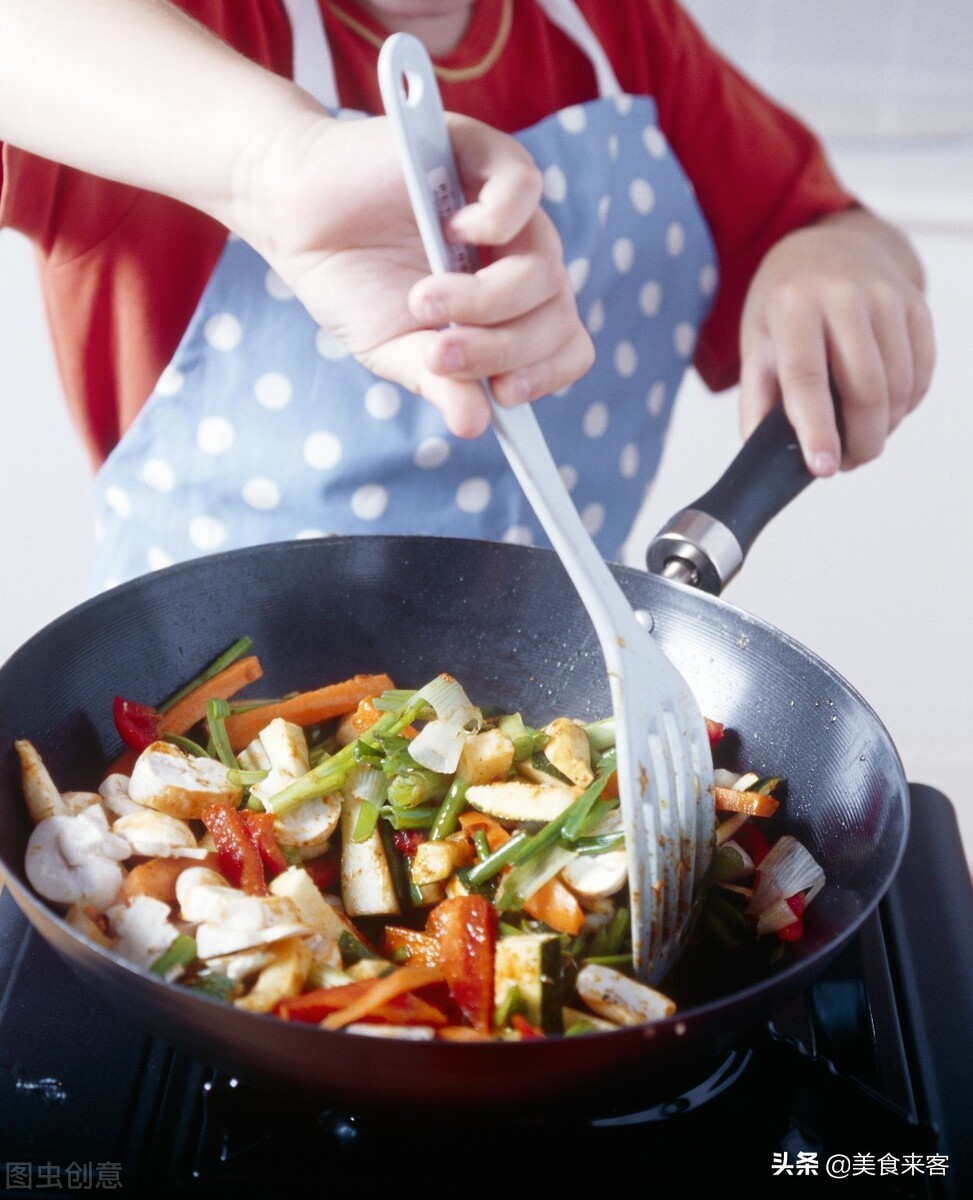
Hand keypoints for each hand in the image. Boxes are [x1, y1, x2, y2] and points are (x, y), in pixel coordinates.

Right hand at [237, 108, 593, 436]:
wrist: (295, 217)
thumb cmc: (350, 282)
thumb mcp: (392, 349)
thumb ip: (439, 383)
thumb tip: (474, 425)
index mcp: (511, 308)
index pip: (564, 345)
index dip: (545, 374)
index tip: (501, 393)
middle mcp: (521, 258)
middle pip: (556, 315)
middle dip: (500, 348)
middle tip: (438, 353)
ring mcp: (507, 207)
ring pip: (545, 266)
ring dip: (486, 300)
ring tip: (422, 301)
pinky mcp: (483, 153)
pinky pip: (525, 188)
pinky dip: (498, 220)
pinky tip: (455, 231)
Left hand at [738, 207, 934, 473]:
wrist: (832, 245)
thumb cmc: (787, 303)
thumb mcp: (757, 340)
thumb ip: (756, 396)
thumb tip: (758, 449)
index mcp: (794, 307)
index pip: (807, 377)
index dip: (817, 428)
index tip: (823, 467)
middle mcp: (844, 296)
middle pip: (865, 389)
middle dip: (861, 441)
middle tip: (846, 464)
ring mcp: (886, 297)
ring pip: (899, 385)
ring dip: (884, 427)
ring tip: (861, 439)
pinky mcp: (916, 305)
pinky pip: (921, 371)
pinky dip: (906, 404)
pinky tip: (885, 410)